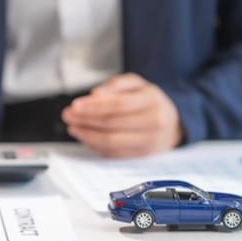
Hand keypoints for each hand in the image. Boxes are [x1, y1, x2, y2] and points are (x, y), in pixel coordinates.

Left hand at [61, 73, 182, 157]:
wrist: (173, 124)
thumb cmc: (150, 102)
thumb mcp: (137, 84)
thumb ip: (116, 85)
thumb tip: (96, 94)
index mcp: (152, 101)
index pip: (118, 105)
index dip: (94, 106)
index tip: (75, 105)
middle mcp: (153, 123)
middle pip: (112, 124)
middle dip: (85, 120)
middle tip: (68, 115)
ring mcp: (148, 142)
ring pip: (111, 142)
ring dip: (87, 135)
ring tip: (73, 127)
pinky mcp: (141, 156)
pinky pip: (113, 153)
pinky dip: (95, 146)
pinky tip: (85, 137)